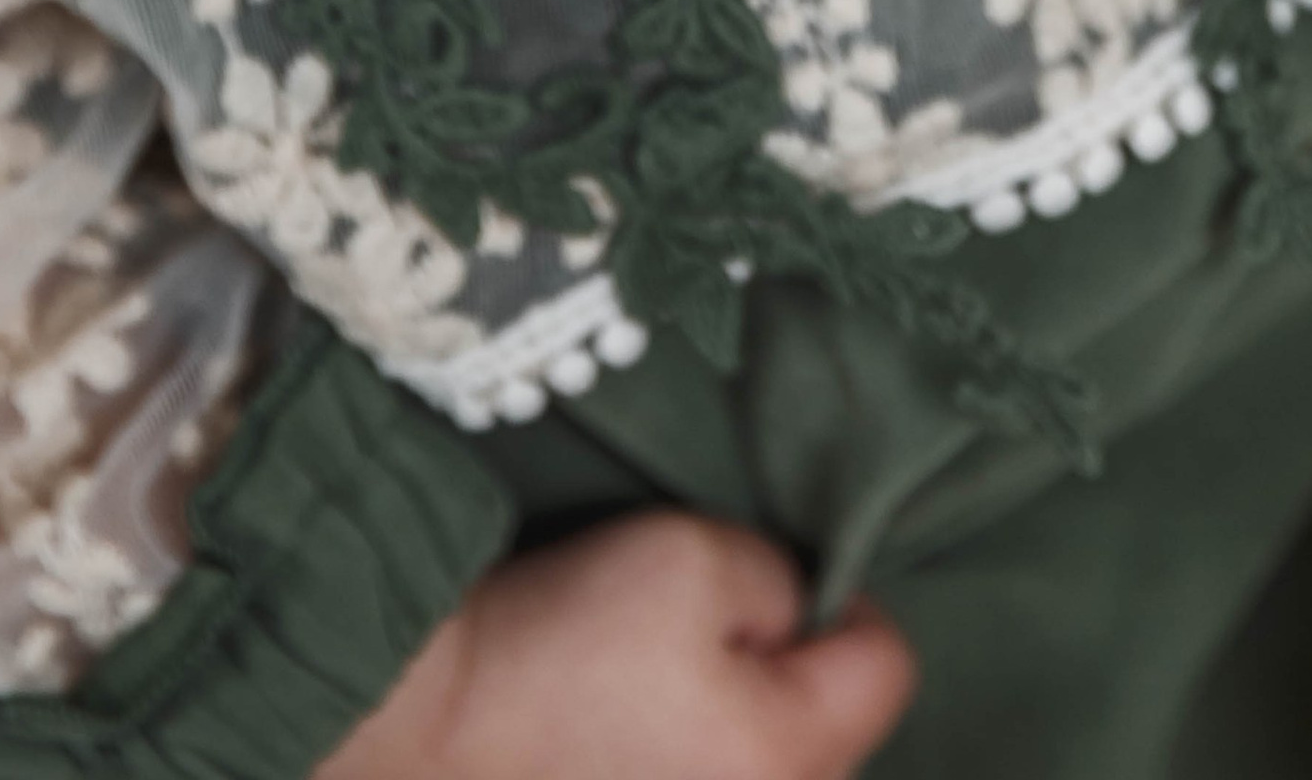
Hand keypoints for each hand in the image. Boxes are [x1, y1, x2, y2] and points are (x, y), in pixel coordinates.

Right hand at [320, 513, 916, 779]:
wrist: (426, 722)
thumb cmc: (563, 639)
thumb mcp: (691, 555)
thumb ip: (781, 576)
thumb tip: (799, 612)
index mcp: (791, 758)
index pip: (885, 663)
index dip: (839, 596)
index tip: (765, 578)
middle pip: (830, 728)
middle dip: (784, 668)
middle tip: (694, 630)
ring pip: (764, 763)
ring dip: (731, 720)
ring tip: (649, 684)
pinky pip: (701, 779)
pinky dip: (680, 756)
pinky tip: (621, 730)